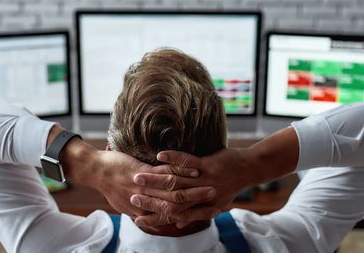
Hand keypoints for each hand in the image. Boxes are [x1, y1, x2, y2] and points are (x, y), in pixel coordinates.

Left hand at [55, 128, 217, 218]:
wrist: (95, 170)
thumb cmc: (110, 185)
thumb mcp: (124, 203)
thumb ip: (139, 209)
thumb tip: (149, 215)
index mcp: (141, 211)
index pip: (170, 217)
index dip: (190, 217)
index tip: (208, 215)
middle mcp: (145, 202)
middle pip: (176, 207)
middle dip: (198, 207)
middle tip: (217, 205)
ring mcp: (144, 187)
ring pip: (173, 192)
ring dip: (194, 191)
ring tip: (211, 189)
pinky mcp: (142, 172)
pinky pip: (164, 173)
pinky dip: (181, 172)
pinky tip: (195, 171)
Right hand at [131, 127, 298, 225]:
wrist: (249, 170)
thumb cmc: (230, 186)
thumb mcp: (214, 204)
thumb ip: (196, 213)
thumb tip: (180, 224)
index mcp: (199, 206)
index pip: (172, 214)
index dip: (153, 215)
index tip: (136, 215)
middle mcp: (199, 196)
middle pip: (169, 199)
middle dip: (148, 197)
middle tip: (130, 195)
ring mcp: (203, 181)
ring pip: (174, 181)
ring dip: (154, 178)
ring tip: (137, 175)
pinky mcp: (208, 166)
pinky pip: (187, 162)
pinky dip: (173, 158)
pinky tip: (160, 155)